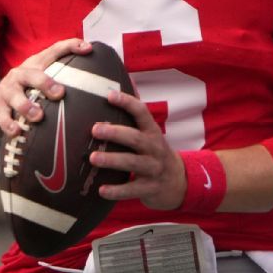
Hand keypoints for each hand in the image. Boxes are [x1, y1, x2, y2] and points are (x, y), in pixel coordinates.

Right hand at [0, 38, 91, 137]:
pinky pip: (3, 117)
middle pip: (33, 75)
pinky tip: (17, 131)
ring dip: (27, 106)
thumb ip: (60, 79)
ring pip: (15, 97)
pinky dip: (10, 125)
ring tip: (37, 116)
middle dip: (46, 83)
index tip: (88, 49)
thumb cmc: (24, 91)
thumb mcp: (39, 81)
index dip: (70, 47)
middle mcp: (20, 75)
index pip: (54, 51)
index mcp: (34, 66)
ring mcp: (7, 91)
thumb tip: (92, 81)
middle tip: (59, 93)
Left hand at [89, 90, 186, 210]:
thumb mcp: (151, 134)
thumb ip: (137, 114)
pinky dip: (117, 191)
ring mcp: (154, 169)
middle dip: (115, 133)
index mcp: (152, 132)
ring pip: (132, 163)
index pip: (142, 113)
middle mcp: (155, 149)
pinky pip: (132, 189)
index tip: (109, 95)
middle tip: (95, 129)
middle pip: (135, 138)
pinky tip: (101, 190)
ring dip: (112, 160)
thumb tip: (126, 82)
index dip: (127, 102)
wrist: (179, 183)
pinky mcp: (150, 188)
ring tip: (93, 158)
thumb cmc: (155, 153)